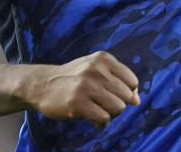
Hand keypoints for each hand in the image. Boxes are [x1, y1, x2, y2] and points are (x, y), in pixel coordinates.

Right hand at [24, 51, 139, 127]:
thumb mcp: (95, 70)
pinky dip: (101, 122)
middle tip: (103, 104)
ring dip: (110, 114)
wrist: (42, 84)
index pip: (132, 81)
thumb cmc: (74, 78)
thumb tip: (137, 101)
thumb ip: (118, 81)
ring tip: (98, 110)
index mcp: (103, 59)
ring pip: (118, 107)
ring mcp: (87, 86)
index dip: (127, 93)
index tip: (114, 95)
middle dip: (118, 104)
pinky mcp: (78, 103)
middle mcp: (96, 69)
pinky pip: (104, 118)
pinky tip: (91, 117)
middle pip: (126, 96)